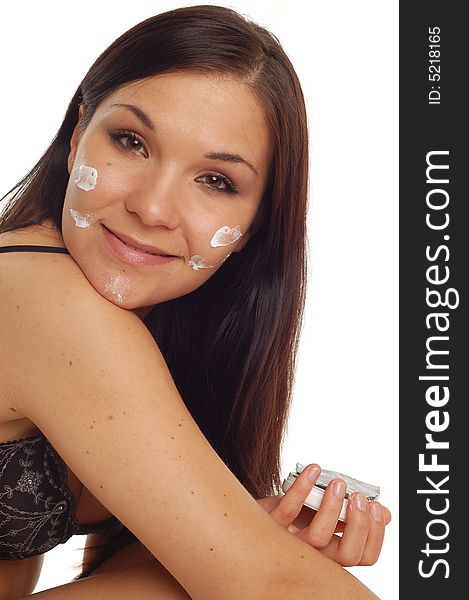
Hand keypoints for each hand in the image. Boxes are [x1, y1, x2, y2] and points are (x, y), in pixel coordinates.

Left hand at [256, 464, 391, 566]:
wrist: (250, 517)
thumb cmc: (294, 515)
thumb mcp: (324, 514)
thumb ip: (350, 515)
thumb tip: (384, 512)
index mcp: (331, 551)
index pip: (363, 556)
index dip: (375, 535)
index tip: (378, 507)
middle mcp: (315, 554)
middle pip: (346, 555)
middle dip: (358, 525)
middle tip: (359, 498)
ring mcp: (291, 542)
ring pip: (317, 537)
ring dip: (331, 507)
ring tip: (338, 483)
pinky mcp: (271, 525)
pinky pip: (288, 510)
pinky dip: (302, 488)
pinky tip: (314, 470)